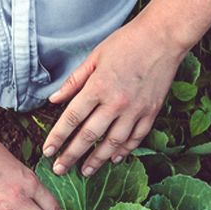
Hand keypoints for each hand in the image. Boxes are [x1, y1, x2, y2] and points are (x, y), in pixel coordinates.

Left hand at [43, 18, 188, 175]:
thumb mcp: (95, 56)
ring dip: (97, 159)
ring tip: (85, 171)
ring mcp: (135, 110)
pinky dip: (124, 151)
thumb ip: (74, 81)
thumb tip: (54, 99)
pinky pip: (136, 138)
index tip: (47, 152)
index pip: (72, 118)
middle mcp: (115, 102)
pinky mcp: (151, 112)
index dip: (58, 137)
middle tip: (60, 170)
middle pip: (89, 136)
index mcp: (98, 87)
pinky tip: (114, 159)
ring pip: (113, 143)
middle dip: (71, 155)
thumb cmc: (126, 43)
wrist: (163, 38)